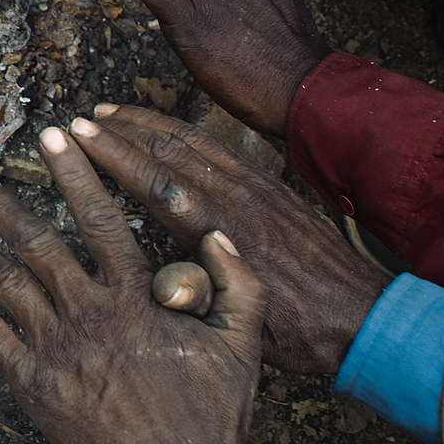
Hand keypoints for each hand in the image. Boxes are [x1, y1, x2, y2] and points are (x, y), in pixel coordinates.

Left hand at [0, 125, 278, 443]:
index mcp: (139, 299)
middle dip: (7, 207)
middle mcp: (91, 315)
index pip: (102, 219)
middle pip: (39, 244)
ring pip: (6, 285)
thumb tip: (220, 231)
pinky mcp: (35, 386)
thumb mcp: (243, 346)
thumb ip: (238, 284)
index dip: (76, 174)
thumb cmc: (216, 418)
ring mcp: (59, 351)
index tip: (55, 139)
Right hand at [71, 105, 390, 373]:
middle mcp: (240, 203)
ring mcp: (257, 188)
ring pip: (191, 142)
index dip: (115, 157)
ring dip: (145, 123)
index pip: (159, 184)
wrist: (364, 316)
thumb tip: (159, 286)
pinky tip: (160, 129)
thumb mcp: (247, 331)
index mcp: (228, 239)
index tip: (79, 137)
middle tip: (78, 121)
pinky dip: (179, 130)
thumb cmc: (300, 331)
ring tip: (108, 112)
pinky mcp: (269, 184)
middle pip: (169, 152)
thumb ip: (205, 303)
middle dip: (120, 132)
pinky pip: (216, 147)